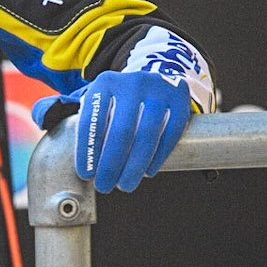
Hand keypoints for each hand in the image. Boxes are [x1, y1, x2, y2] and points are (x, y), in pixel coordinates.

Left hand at [68, 68, 191, 193]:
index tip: (86, 174)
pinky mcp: (180, 98)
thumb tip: (88, 170)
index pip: (92, 120)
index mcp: (105, 83)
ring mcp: (158, 88)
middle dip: (111, 165)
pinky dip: (158, 156)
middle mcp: (132, 82)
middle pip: (121, 131)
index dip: (87, 151)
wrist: (155, 80)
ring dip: (134, 166)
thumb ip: (92, 128)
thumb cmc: (122, 102)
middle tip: (105, 186)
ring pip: (147, 134)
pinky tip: (148, 171)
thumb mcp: (102, 105)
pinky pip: (170, 133)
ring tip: (126, 184)